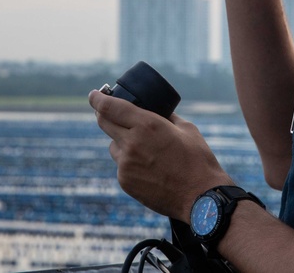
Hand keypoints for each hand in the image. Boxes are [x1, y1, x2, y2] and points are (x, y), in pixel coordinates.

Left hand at [89, 90, 232, 220]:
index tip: (93, 95)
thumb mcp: (186, 128)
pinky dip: (129, 162)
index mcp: (147, 125)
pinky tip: (148, 168)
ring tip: (143, 148)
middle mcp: (131, 143)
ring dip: (120, 141)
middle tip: (107, 111)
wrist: (200, 197)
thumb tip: (156, 109)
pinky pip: (121, 165)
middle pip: (104, 123)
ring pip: (113, 146)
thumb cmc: (197, 160)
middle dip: (103, 115)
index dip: (98, 99)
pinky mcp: (125, 181)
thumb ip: (166, 116)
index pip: (110, 107)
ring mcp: (126, 164)